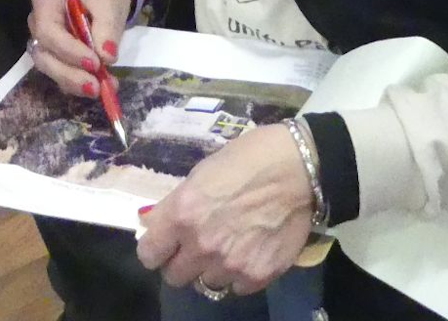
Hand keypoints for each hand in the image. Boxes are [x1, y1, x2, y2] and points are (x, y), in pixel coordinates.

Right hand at [26, 0, 133, 96]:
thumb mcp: (110, 4)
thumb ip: (107, 29)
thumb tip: (107, 57)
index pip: (47, 31)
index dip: (68, 51)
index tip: (95, 63)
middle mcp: (37, 21)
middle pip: (43, 54)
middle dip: (68, 73)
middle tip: (95, 86)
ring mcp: (44, 39)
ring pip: (49, 67)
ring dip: (73, 82)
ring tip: (102, 89)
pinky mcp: (54, 54)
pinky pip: (60, 73)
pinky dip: (78, 83)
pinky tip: (102, 86)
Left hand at [136, 123, 315, 294]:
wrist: (298, 169)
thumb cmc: (247, 159)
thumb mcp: (200, 174)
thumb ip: (176, 205)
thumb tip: (156, 224)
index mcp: (182, 214)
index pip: (148, 255)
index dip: (156, 248)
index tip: (164, 243)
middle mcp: (201, 245)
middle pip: (174, 276)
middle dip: (181, 261)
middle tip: (196, 245)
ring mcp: (230, 264)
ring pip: (206, 283)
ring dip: (212, 268)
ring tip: (229, 244)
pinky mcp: (257, 275)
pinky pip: (236, 287)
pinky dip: (239, 273)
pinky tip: (249, 250)